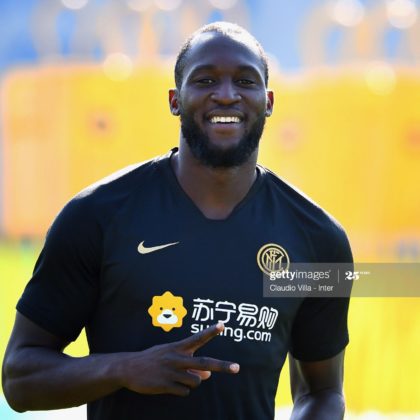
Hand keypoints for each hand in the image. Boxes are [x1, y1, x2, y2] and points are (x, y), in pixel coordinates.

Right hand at [118, 323, 239, 395]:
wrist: (129, 368)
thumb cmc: (153, 359)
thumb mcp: (170, 356)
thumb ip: (190, 363)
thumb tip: (208, 375)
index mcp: (178, 347)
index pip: (198, 338)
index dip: (210, 332)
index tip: (222, 325)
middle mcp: (177, 358)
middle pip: (204, 363)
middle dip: (222, 366)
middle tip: (237, 368)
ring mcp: (172, 372)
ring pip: (196, 382)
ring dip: (193, 382)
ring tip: (178, 378)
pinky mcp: (166, 385)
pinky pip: (185, 392)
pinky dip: (182, 391)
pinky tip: (170, 385)